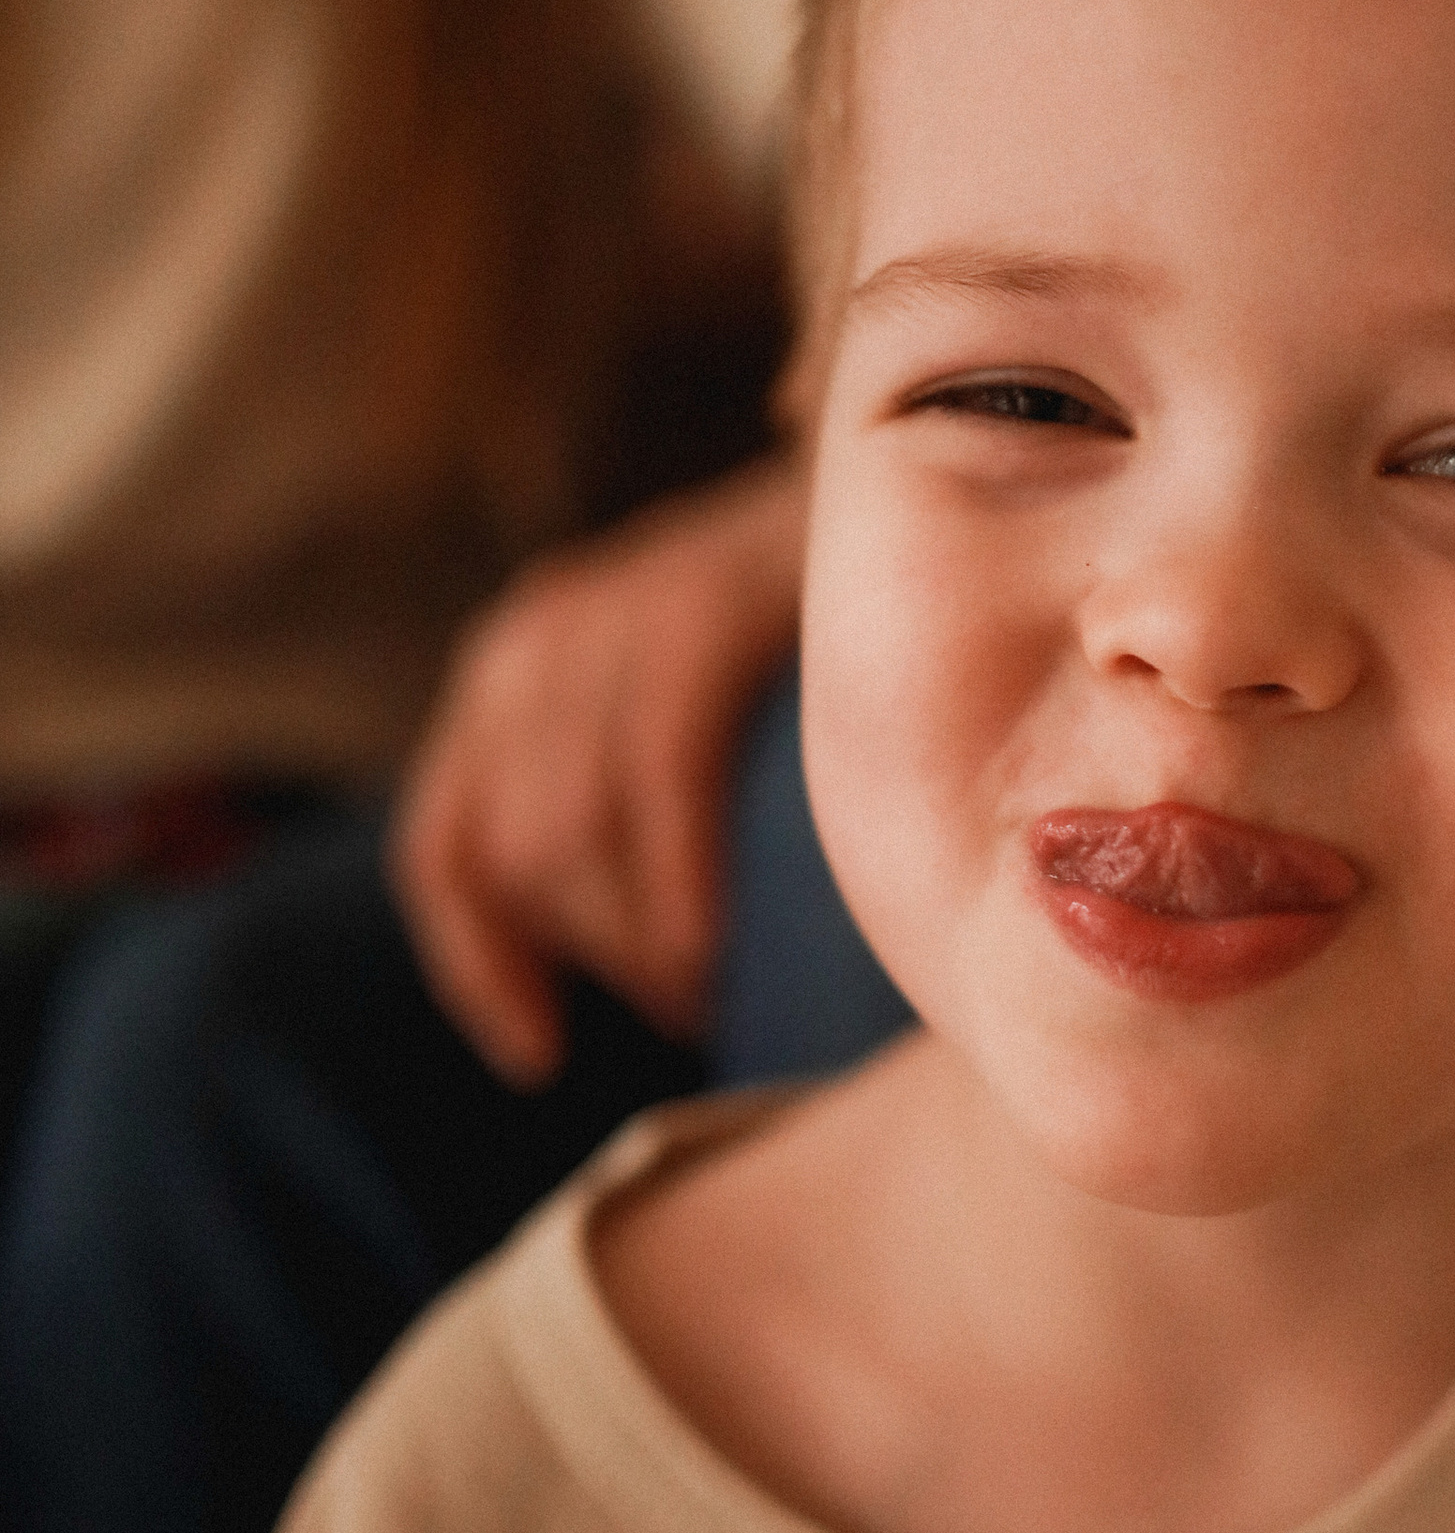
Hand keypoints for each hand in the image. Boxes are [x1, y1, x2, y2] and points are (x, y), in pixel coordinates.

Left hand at [391, 455, 810, 1084]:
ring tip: (719, 991)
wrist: (935, 477)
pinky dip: (675, 895)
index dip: (477, 966)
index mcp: (518, 669)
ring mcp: (611, 612)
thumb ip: (628, 803)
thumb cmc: (829, 642)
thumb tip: (619, 968)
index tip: (541, 1054)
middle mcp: (540, 637)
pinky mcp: (696, 607)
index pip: (442, 847)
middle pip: (515, 860)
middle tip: (693, 1011)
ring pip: (567, 840)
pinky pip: (654, 785)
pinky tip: (714, 956)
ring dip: (638, 950)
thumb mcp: (688, 715)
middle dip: (597, 961)